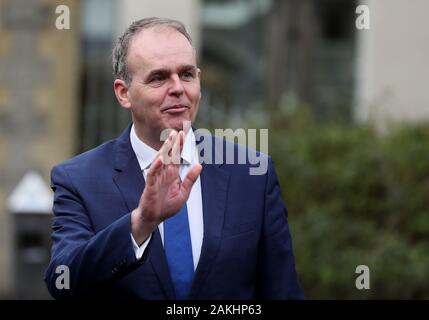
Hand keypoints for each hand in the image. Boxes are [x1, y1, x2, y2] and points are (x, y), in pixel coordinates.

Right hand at [131, 130, 201, 244]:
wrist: (154, 218)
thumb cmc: (167, 206)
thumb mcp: (183, 193)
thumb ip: (190, 179)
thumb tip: (199, 165)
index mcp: (172, 174)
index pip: (177, 157)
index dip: (180, 146)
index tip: (184, 134)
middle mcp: (164, 173)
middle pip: (169, 155)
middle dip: (173, 144)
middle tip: (177, 131)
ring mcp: (157, 178)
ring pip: (160, 161)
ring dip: (165, 150)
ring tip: (170, 140)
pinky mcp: (150, 186)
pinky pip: (153, 174)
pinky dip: (156, 166)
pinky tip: (161, 158)